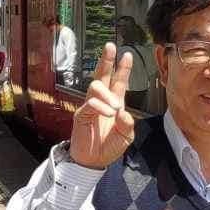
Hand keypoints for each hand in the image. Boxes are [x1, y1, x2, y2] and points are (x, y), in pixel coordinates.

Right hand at [68, 44, 135, 167]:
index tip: (127, 54)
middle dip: (106, 60)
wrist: (94, 162)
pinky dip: (101, 106)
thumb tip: (123, 111)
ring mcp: (90, 106)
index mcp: (114, 103)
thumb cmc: (109, 147)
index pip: (119, 82)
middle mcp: (102, 101)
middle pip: (103, 75)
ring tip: (116, 107)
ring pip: (96, 86)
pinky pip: (90, 103)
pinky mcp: (81, 114)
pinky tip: (109, 113)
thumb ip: (128, 124)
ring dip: (108, 94)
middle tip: (110, 47)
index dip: (123, 68)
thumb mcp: (126, 137)